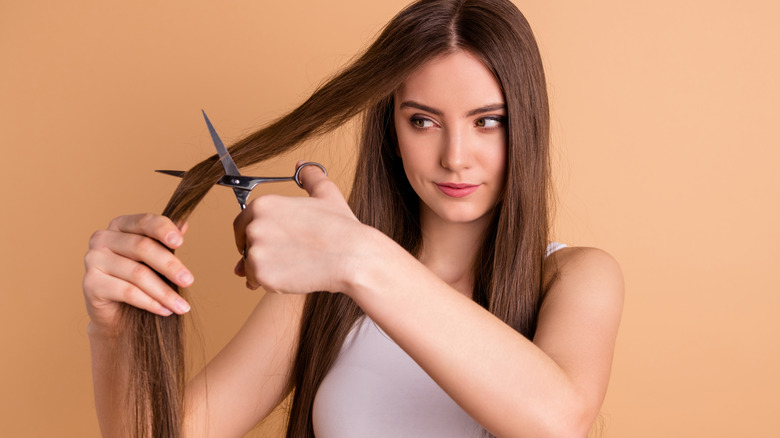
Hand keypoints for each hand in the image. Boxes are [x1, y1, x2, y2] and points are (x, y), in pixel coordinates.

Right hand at [83, 214, 193, 332]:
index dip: (163, 230)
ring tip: (181, 306)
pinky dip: (150, 302)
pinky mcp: (90, 283)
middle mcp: (103, 238)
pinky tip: (165, 310)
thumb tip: (184, 225)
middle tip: (189, 281)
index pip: (144, 222)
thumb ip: (166, 241)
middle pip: (142, 247)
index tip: (180, 243)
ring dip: (164, 292)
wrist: (115, 312)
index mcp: (120, 225)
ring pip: (137, 273)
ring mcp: (93, 260)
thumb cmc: (138, 278)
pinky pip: (127, 292)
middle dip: (170, 266)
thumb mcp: (155, 259)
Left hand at [233, 162, 367, 293]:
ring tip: (291, 267)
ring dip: (264, 269)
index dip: (251, 234)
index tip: (265, 241)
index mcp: (264, 205)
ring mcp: (257, 251)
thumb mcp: (326, 193)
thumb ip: (310, 177)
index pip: (241, 223)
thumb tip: (302, 166)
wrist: (352, 256)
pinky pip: (256, 282)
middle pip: (245, 244)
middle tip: (283, 256)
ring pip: (249, 265)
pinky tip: (290, 277)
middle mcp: (255, 226)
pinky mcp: (262, 274)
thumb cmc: (341, 227)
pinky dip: (269, 283)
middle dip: (259, 252)